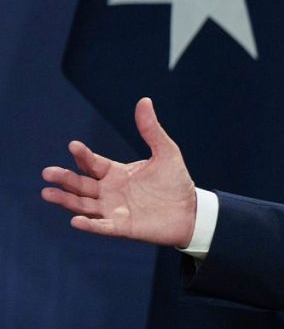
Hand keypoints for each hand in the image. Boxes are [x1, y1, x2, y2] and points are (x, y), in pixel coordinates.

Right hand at [41, 97, 196, 247]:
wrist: (191, 210)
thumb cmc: (176, 181)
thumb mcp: (165, 152)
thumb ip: (151, 130)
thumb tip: (144, 100)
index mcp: (116, 173)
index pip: (92, 163)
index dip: (82, 155)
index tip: (73, 146)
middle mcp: (109, 192)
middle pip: (80, 185)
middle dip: (64, 178)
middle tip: (47, 173)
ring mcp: (113, 210)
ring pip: (83, 205)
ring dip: (66, 201)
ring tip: (47, 193)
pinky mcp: (122, 227)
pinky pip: (101, 226)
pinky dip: (89, 225)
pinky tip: (75, 220)